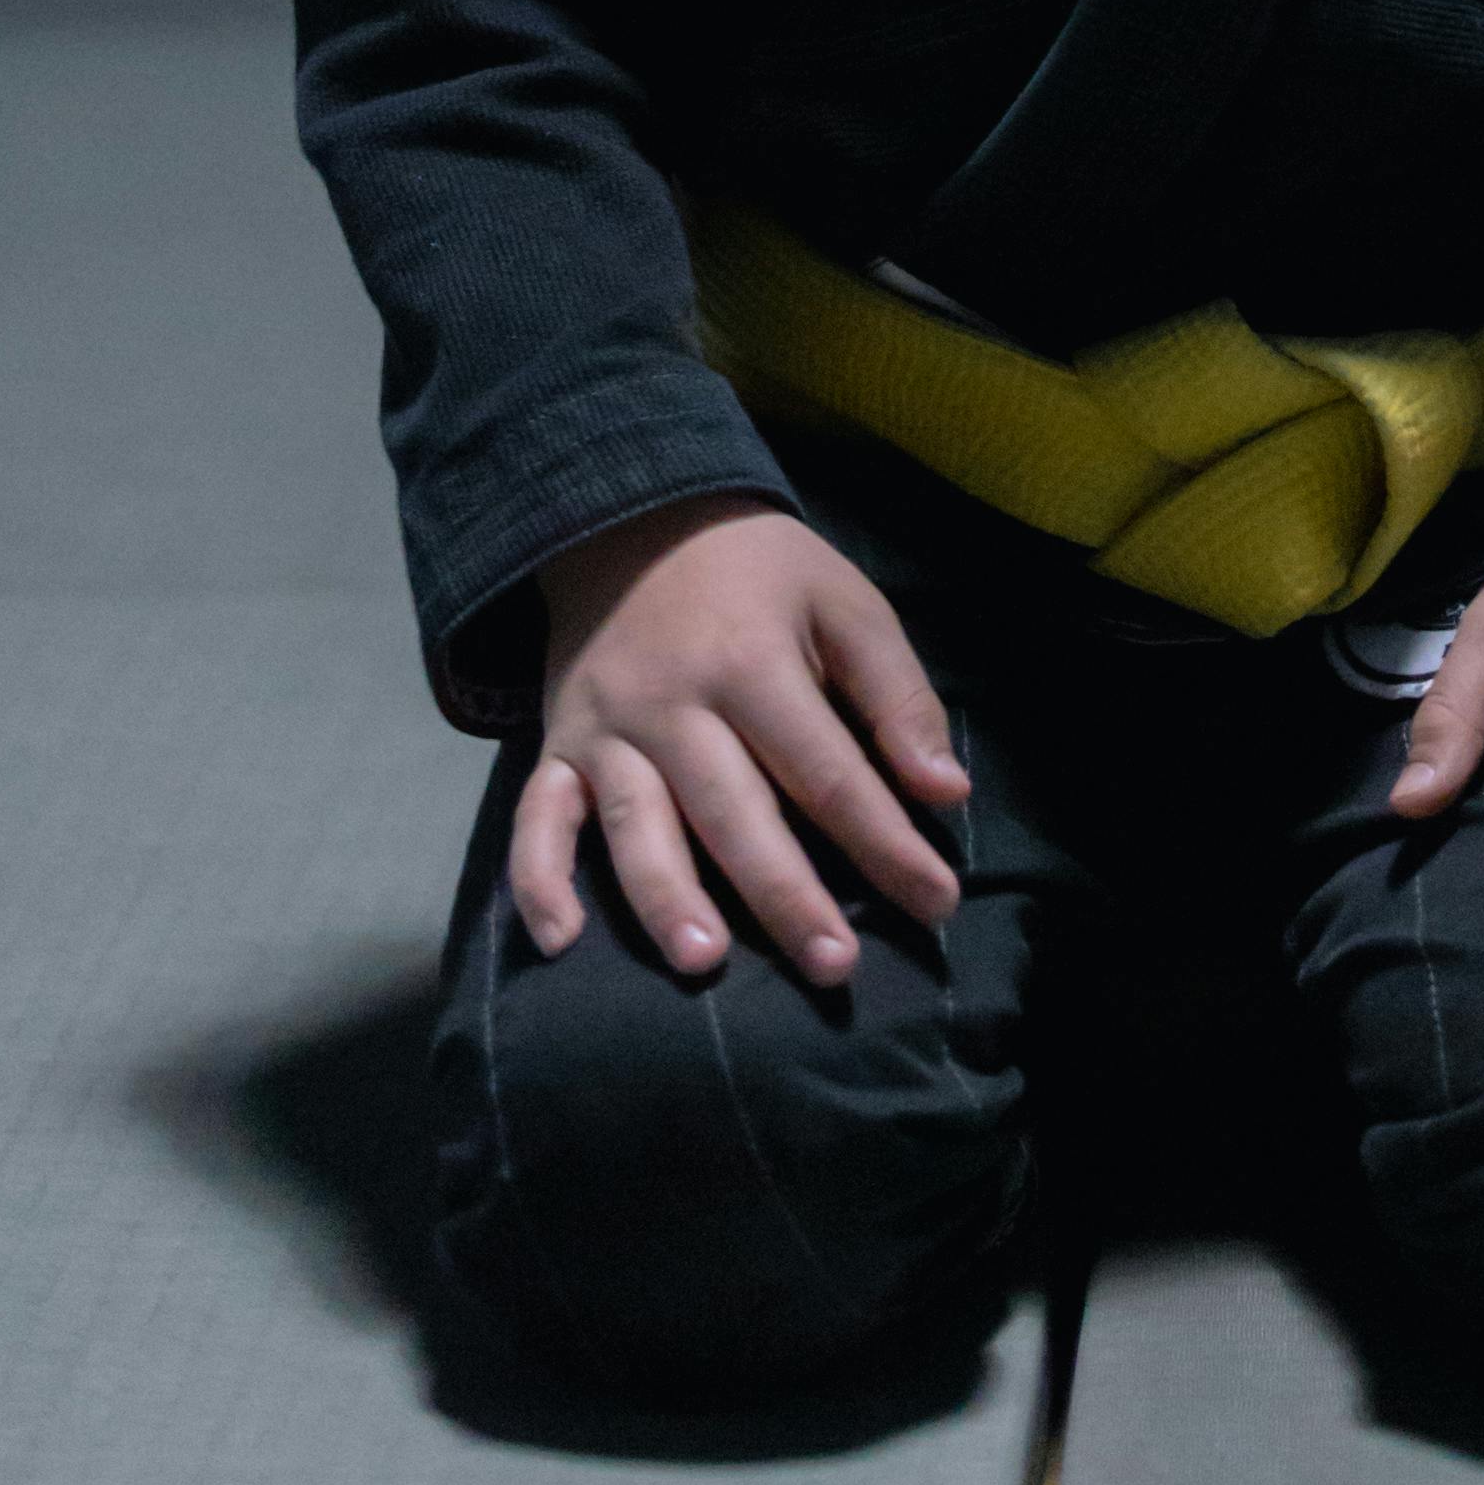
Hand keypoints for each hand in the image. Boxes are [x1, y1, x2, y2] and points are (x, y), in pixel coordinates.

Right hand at [514, 490, 969, 992]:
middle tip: (835, 966)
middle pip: (733, 812)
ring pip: (634, 826)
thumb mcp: (844, 601)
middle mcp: (672, 702)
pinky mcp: (557, 746)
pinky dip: (539, 880)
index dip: (885, 842)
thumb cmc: (759, 573)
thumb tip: (946, 792)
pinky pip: (537, 818)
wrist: (634, 518)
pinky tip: (559, 940)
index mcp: (752, 660)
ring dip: (665, 896)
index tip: (936, 903)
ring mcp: (606, 729)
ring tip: (704, 961)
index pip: (827, 771)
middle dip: (785, 894)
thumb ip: (896, 696)